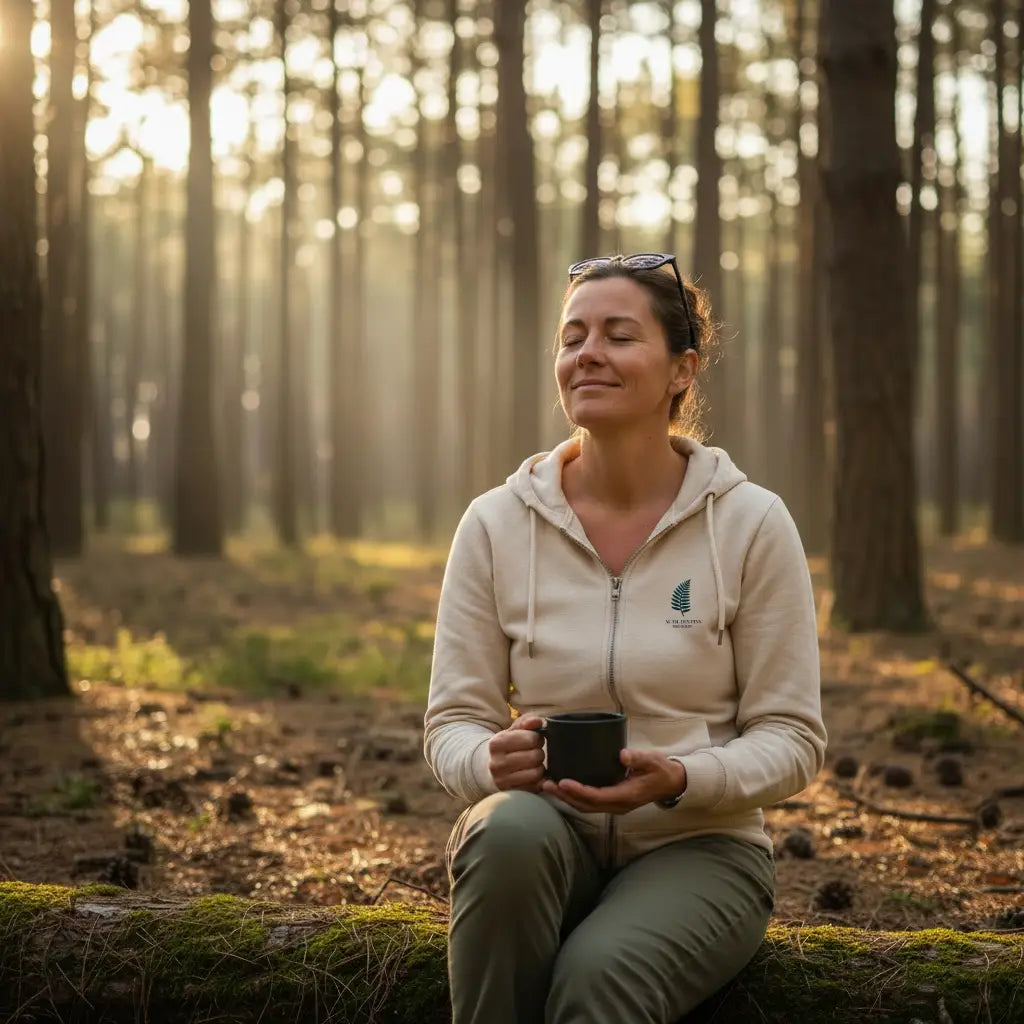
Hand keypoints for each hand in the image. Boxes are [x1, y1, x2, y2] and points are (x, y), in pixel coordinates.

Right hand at [489, 715, 545, 792]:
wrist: (488, 768)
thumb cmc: (506, 746)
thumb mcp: (512, 731)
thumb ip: (526, 722)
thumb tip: (539, 721)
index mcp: (496, 744)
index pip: (531, 739)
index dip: (537, 738)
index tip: (533, 740)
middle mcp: (496, 764)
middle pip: (535, 756)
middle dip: (539, 753)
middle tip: (534, 752)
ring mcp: (502, 781)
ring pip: (536, 773)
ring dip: (539, 768)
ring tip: (533, 764)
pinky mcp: (511, 793)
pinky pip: (535, 787)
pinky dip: (538, 781)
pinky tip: (531, 775)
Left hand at [542, 749, 686, 814]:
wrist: (670, 783)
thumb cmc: (660, 770)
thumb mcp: (652, 761)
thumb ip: (638, 758)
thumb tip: (623, 755)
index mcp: (626, 796)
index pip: (597, 797)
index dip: (578, 791)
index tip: (563, 782)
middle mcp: (617, 805)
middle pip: (586, 805)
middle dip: (565, 796)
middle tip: (547, 784)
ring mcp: (614, 805)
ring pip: (585, 806)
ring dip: (567, 798)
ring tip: (549, 786)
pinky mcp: (612, 800)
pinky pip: (590, 803)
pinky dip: (574, 797)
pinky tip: (564, 787)